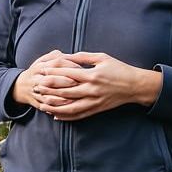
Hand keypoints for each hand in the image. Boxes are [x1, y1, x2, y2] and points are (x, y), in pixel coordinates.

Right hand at [12, 50, 85, 112]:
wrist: (20, 87)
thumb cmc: (37, 72)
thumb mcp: (43, 60)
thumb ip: (56, 56)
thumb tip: (71, 56)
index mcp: (40, 66)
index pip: (56, 63)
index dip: (70, 65)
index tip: (81, 69)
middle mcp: (36, 78)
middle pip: (51, 79)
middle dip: (65, 81)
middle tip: (79, 83)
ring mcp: (36, 91)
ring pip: (49, 94)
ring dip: (62, 95)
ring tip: (76, 95)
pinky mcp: (37, 102)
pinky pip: (47, 105)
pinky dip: (57, 105)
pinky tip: (68, 104)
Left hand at [37, 51, 162, 121]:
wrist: (135, 86)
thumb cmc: (119, 69)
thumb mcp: (103, 58)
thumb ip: (84, 57)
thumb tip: (67, 55)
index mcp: (92, 75)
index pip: (67, 73)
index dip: (53, 72)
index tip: (42, 71)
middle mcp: (92, 89)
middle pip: (65, 91)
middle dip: (49, 89)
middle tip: (36, 87)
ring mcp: (94, 101)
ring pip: (70, 106)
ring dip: (55, 106)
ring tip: (42, 104)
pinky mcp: (97, 109)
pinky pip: (79, 115)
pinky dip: (67, 116)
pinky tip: (56, 115)